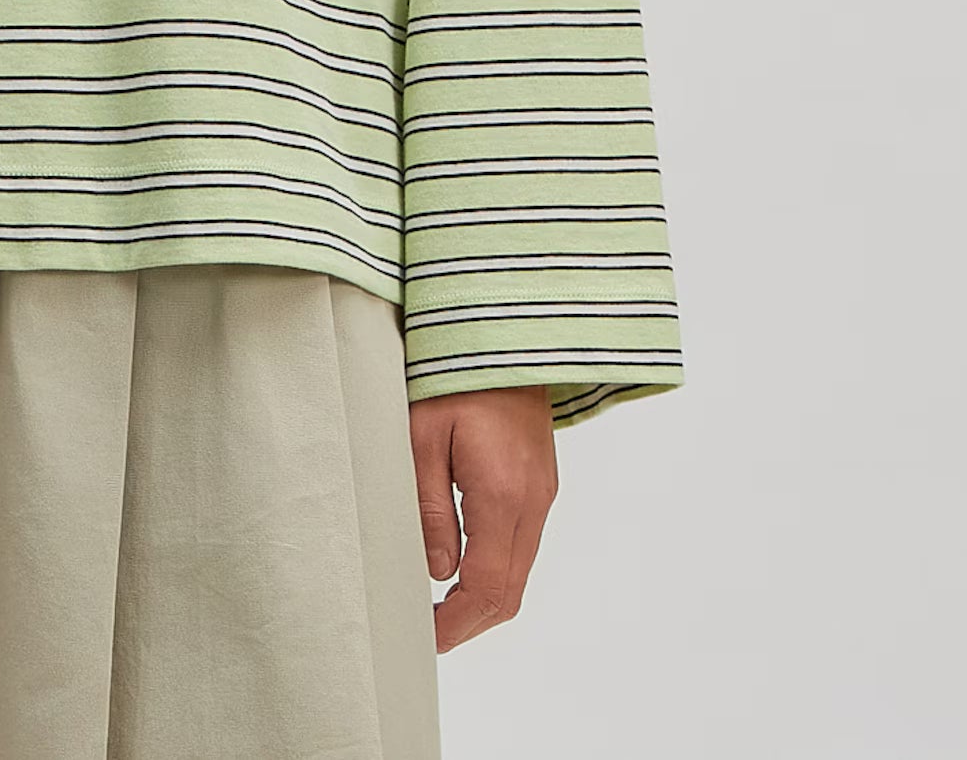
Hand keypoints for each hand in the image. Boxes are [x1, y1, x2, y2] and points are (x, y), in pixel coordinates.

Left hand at [409, 383, 558, 650]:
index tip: (427, 638)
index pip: (488, 587)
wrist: (504, 328)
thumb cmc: (454, 373)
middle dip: (471, 620)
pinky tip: (463, 562)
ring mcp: (543, 491)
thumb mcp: (422, 436)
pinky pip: (523, 542)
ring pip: (519, 569)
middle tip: (429, 630)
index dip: (458, 624)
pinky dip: (496, 567)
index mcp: (503, 494)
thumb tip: (437, 570)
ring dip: (484, 596)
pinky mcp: (540, 480)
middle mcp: (534, 501)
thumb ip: (429, 507)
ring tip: (439, 602)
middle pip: (510, 590)